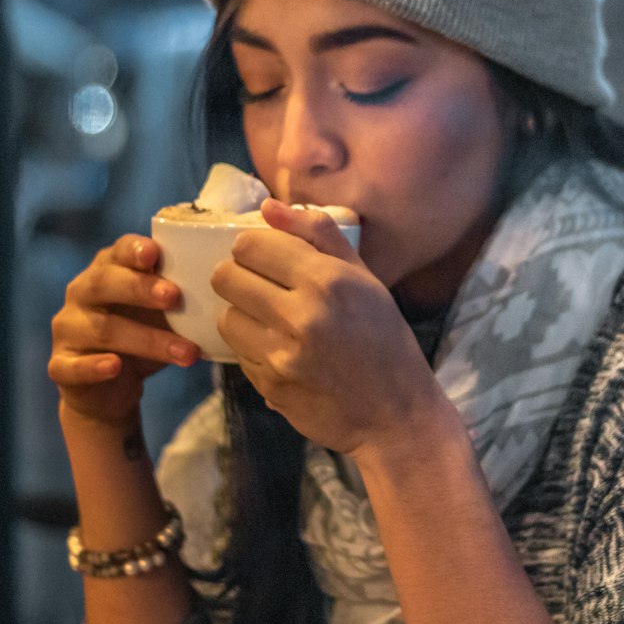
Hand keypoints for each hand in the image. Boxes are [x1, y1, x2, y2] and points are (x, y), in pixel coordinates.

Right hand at [49, 234, 199, 428]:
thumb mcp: (163, 312)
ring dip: (147, 340)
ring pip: (102, 329)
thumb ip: (180, 293)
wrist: (111, 388)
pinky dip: (95, 366)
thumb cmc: (143, 334)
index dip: (134, 250)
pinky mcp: (61, 365)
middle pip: (105, 283)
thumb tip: (231, 281)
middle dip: (140, 288)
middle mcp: (81, 293)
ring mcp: (68, 329)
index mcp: (107, 270)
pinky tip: (115, 367)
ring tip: (186, 353)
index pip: (117, 251)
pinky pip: (74, 365)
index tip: (155, 254)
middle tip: (175, 297)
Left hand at [212, 199, 451, 458]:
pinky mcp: (270, 387)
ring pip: (226, 317)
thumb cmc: (385, 340)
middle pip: (226, 277)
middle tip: (263, 288)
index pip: (250, 246)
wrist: (396, 416)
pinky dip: (253, 349)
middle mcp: (301, 316)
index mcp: (328, 281)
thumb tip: (269, 207)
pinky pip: (238, 354)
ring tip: (271, 321)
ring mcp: (282, 356)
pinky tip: (281, 351)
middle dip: (240, 277)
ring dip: (243, 315)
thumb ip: (318, 234)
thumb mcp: (365, 279)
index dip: (253, 248)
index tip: (267, 259)